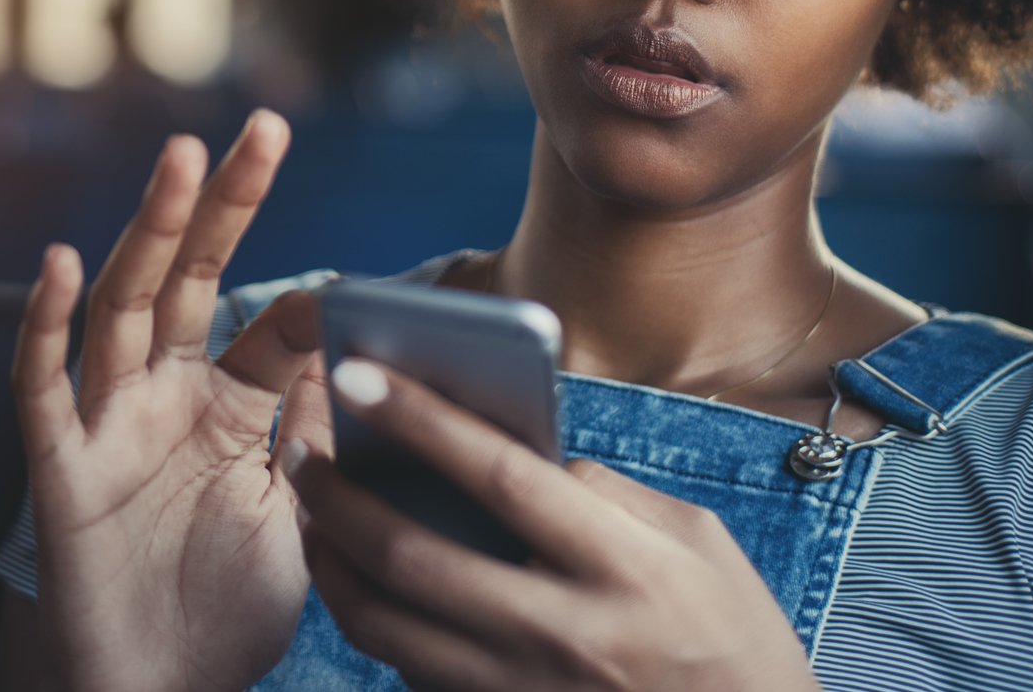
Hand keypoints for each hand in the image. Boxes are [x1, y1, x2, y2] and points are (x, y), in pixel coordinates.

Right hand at [11, 110, 329, 691]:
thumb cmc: (227, 612)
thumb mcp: (300, 517)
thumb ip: (319, 437)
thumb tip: (364, 361)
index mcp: (224, 406)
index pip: (267, 325)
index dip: (309, 300)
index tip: (359, 285)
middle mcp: (162, 397)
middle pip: (189, 280)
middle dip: (224, 205)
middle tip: (265, 128)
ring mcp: (107, 425)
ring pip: (123, 307)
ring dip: (151, 231)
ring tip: (184, 160)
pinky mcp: (60, 469)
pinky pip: (43, 387)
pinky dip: (46, 325)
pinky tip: (64, 263)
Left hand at [283, 360, 821, 691]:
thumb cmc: (735, 639)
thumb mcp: (698, 546)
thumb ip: (606, 495)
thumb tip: (522, 457)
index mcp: (624, 569)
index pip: (503, 478)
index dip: (423, 420)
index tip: (357, 371)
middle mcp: (566, 637)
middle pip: (418, 559)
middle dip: (341, 497)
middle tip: (298, 445)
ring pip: (391, 629)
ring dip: (333, 563)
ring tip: (309, 511)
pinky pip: (412, 674)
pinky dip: (374, 624)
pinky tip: (357, 579)